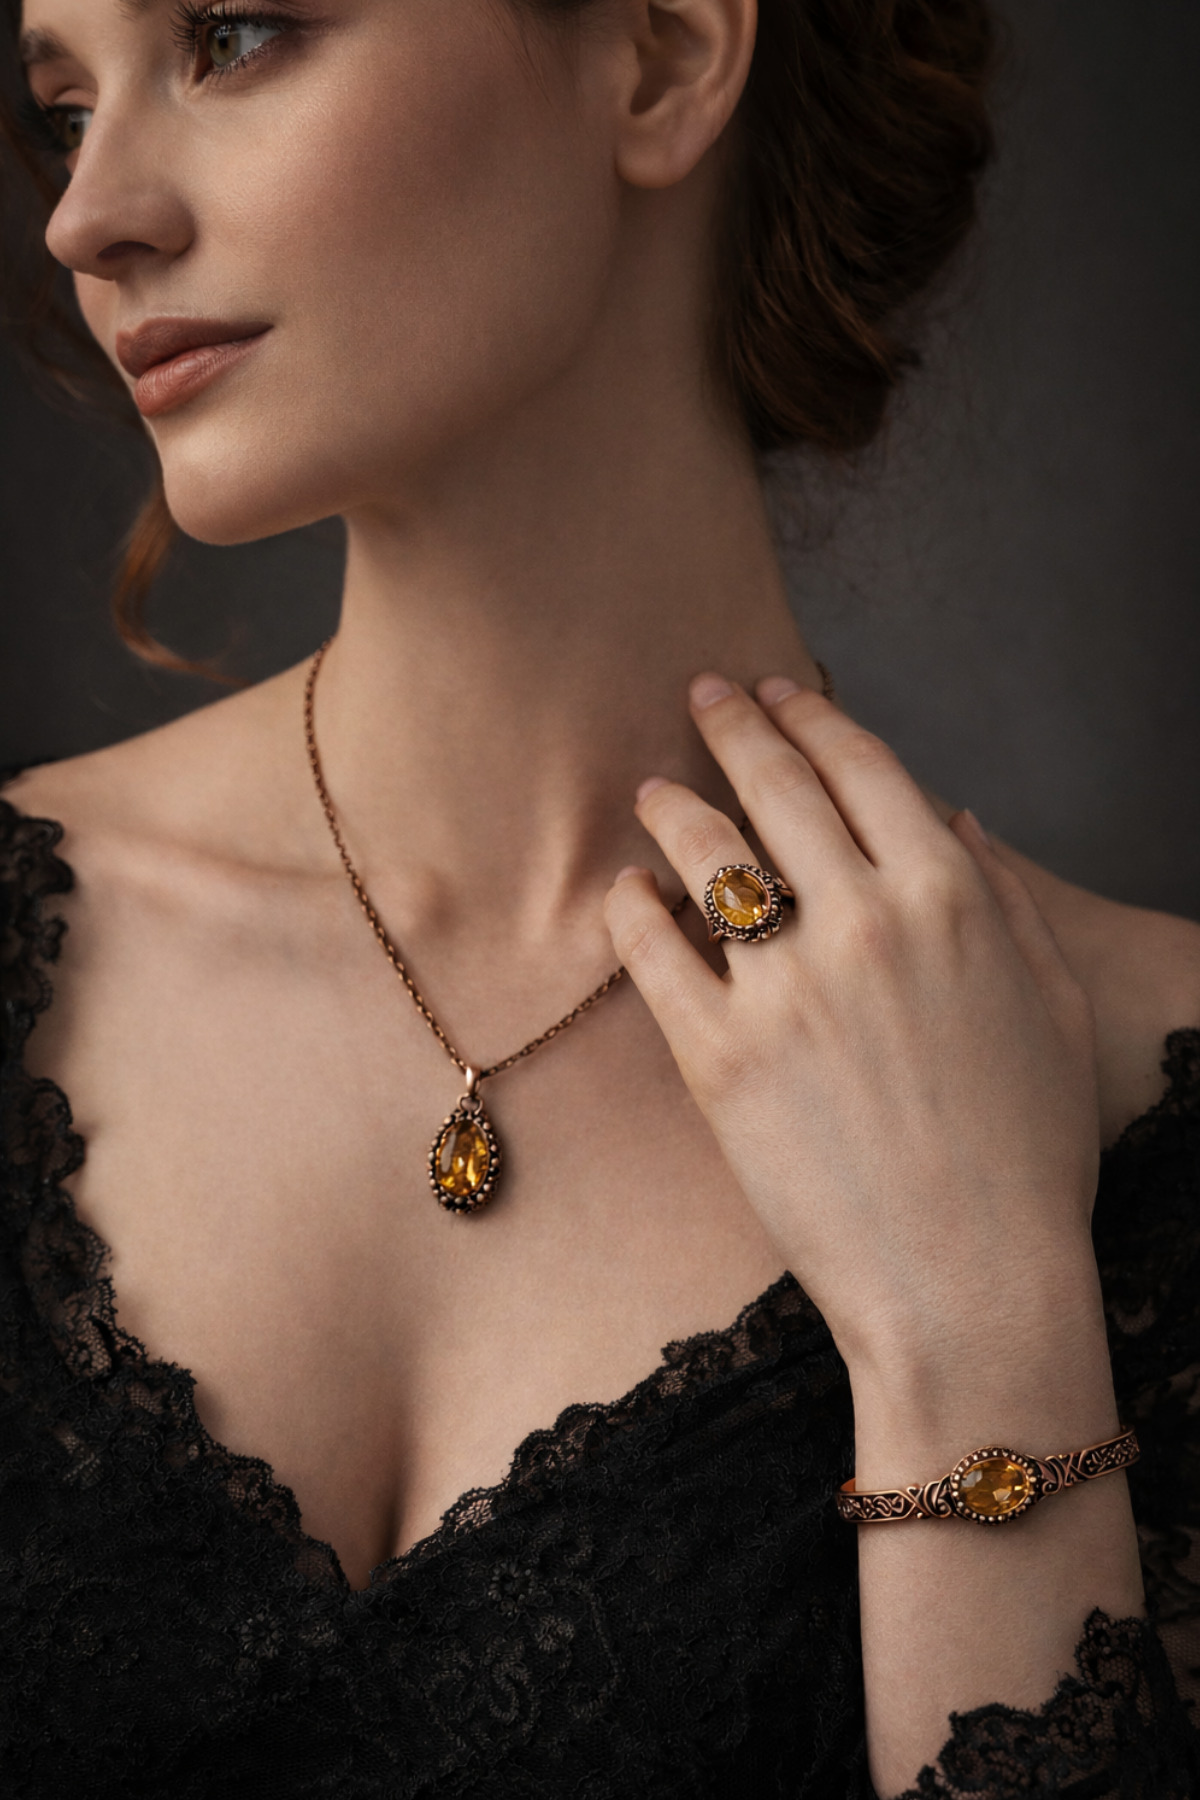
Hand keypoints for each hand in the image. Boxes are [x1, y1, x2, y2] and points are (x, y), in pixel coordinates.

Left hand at [605, 675, 1102, 1389]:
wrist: (969, 1284)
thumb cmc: (1028, 1156)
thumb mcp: (1053, 1009)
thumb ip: (1009, 901)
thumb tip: (958, 820)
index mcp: (948, 896)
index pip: (862, 767)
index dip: (813, 718)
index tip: (781, 693)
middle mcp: (861, 920)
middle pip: (776, 788)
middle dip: (733, 726)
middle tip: (703, 694)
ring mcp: (782, 987)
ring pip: (705, 856)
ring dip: (673, 806)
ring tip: (652, 790)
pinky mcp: (717, 1058)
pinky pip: (653, 954)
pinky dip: (632, 909)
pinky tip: (628, 893)